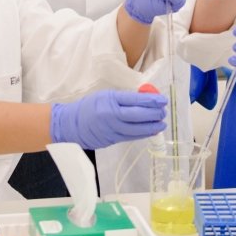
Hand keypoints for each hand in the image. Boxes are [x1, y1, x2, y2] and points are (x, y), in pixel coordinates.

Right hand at [49, 89, 168, 149]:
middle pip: (138, 115)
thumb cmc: (89, 106)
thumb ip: (124, 98)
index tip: (162, 100)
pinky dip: (142, 134)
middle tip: (163, 112)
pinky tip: (151, 131)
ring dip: (151, 127)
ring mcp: (111, 129)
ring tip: (161, 124)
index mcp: (109, 100)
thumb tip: (145, 99)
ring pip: (136, 129)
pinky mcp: (112, 140)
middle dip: (154, 114)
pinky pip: (131, 137)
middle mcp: (111, 115)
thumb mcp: (105, 96)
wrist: (71, 124)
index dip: (151, 100)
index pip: (134, 100)